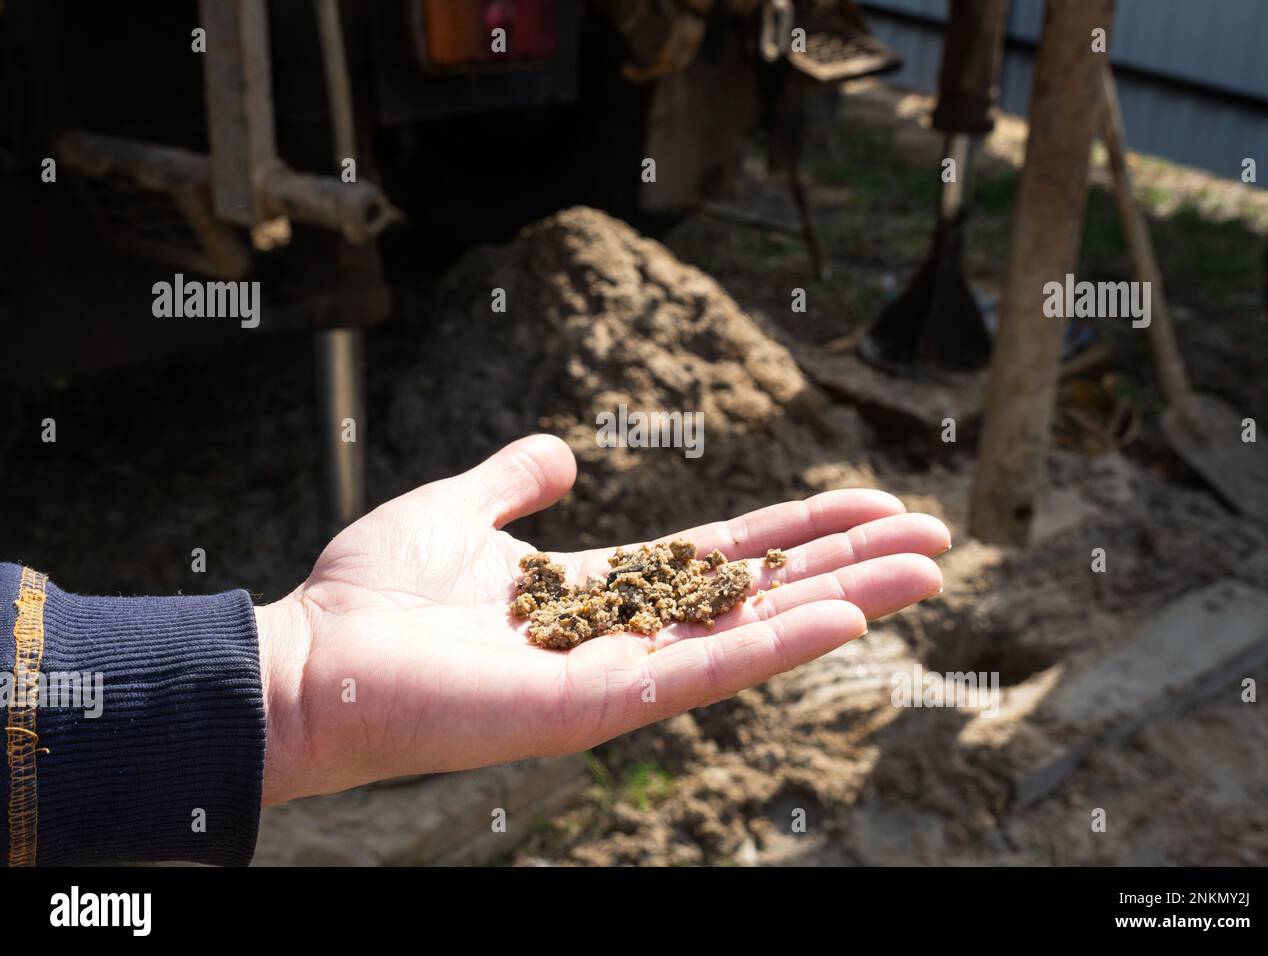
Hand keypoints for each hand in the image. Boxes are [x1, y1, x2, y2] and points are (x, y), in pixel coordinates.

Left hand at [255, 435, 948, 803]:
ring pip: (753, 630)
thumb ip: (514, 481)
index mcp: (602, 587)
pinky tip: (847, 617)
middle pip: (761, 590)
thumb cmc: (373, 594)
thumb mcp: (458, 507)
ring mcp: (618, 672)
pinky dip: (778, 645)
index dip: (798, 526)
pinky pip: (703, 672)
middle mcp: (626, 631)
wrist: (310, 659)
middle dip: (849, 562)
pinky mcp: (595, 707)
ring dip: (844, 600)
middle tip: (936, 538)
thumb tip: (560, 455)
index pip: (725, 553)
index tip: (869, 500)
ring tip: (926, 570)